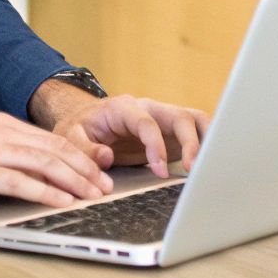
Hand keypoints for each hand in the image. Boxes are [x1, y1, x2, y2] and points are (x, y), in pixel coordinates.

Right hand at [0, 99, 112, 207]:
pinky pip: (20, 182)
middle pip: (55, 150)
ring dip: (74, 181)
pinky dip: (45, 192)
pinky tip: (61, 201)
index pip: (50, 140)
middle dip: (85, 169)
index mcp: (0, 123)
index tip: (96, 170)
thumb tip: (22, 166)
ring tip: (93, 195)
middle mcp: (0, 132)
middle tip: (105, 185)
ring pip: (45, 164)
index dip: (78, 156)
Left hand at [52, 94, 210, 178]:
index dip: (156, 146)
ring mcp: (163, 119)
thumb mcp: (70, 136)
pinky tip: (207, 166)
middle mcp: (149, 109)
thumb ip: (84, 148)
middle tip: (192, 169)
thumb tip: (106, 158)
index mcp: (124, 107)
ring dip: (206, 141)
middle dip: (191, 142)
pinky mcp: (172, 132)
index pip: (147, 123)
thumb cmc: (80, 128)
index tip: (159, 170)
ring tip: (207, 168)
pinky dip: (206, 145)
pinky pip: (197, 132)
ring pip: (195, 120)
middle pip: (179, 116)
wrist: (86, 122)